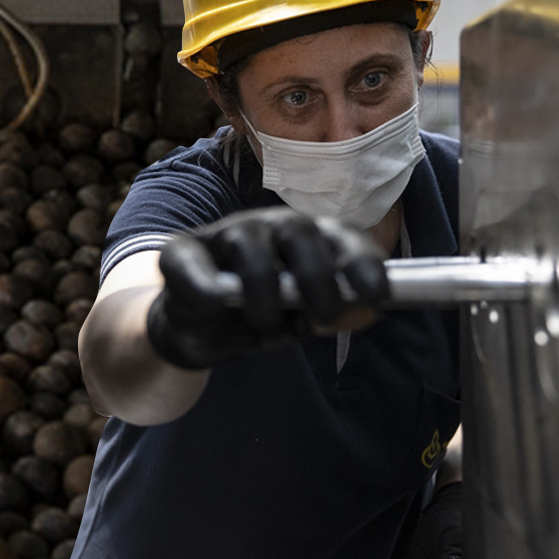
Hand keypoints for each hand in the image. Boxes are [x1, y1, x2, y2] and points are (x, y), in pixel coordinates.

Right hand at [145, 206, 389, 368]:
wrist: (197, 330)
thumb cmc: (256, 315)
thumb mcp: (301, 321)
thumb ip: (333, 315)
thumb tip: (367, 312)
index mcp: (307, 240)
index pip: (342, 238)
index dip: (363, 262)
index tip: (376, 295)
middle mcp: (269, 227)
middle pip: (299, 231)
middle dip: (319, 277)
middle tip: (325, 317)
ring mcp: (224, 235)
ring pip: (249, 245)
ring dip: (264, 291)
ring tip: (265, 324)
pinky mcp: (181, 253)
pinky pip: (195, 266)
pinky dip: (207, 289)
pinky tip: (216, 305)